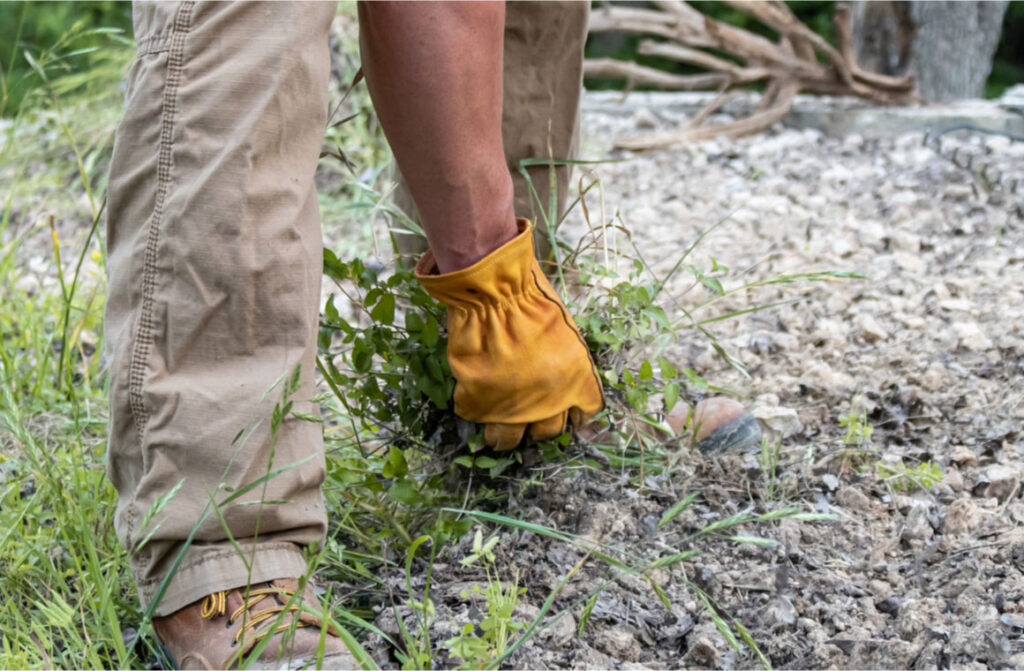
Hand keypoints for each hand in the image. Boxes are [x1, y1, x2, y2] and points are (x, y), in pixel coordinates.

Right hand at [415, 219, 603, 449]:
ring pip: (508, 439)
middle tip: (528, 416)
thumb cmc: (534, 301)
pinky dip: (472, 405)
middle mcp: (548, 402)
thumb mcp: (566, 330)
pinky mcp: (477, 403)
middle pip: (548, 432)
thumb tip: (556, 379)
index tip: (565, 411)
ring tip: (496, 429)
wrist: (497, 294)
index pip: (586, 413)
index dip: (574, 413)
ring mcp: (511, 407)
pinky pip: (473, 413)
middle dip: (539, 426)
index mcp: (577, 383)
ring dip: (503, 434)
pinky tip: (472, 394)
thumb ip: (567, 363)